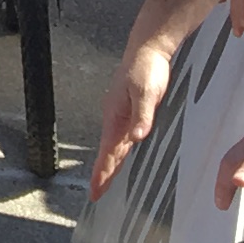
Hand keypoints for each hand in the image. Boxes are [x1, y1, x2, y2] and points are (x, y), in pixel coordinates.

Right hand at [93, 35, 180, 196]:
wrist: (148, 49)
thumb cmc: (146, 68)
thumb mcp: (146, 92)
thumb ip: (143, 115)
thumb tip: (137, 137)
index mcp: (116, 116)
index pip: (106, 151)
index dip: (101, 172)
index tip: (95, 190)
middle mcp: (116, 118)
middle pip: (107, 152)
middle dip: (102, 173)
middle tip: (96, 193)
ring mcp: (122, 115)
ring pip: (114, 146)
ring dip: (109, 164)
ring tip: (105, 181)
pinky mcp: (132, 112)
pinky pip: (123, 138)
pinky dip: (119, 152)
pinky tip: (121, 156)